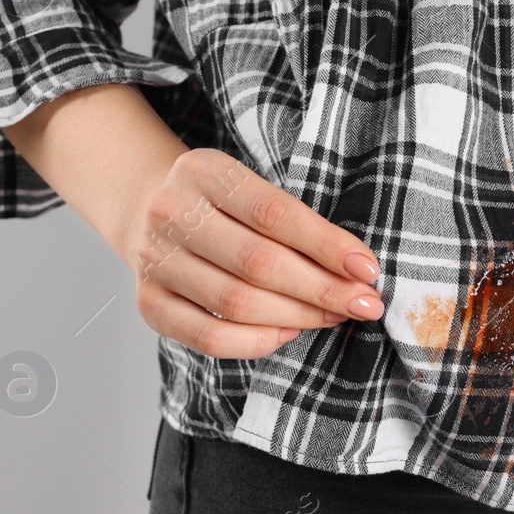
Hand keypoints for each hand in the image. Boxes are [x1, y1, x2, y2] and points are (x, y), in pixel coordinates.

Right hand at [118, 148, 384, 358]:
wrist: (146, 207)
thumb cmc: (219, 203)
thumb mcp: (248, 187)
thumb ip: (291, 220)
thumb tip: (354, 270)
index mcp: (203, 172)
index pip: (274, 214)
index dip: (326, 246)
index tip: (367, 269)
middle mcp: (171, 213)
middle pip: (258, 263)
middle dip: (322, 289)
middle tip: (364, 303)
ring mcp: (154, 260)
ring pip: (236, 303)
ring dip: (297, 316)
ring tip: (333, 316)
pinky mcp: (148, 303)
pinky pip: (207, 337)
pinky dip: (255, 342)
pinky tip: (287, 332)